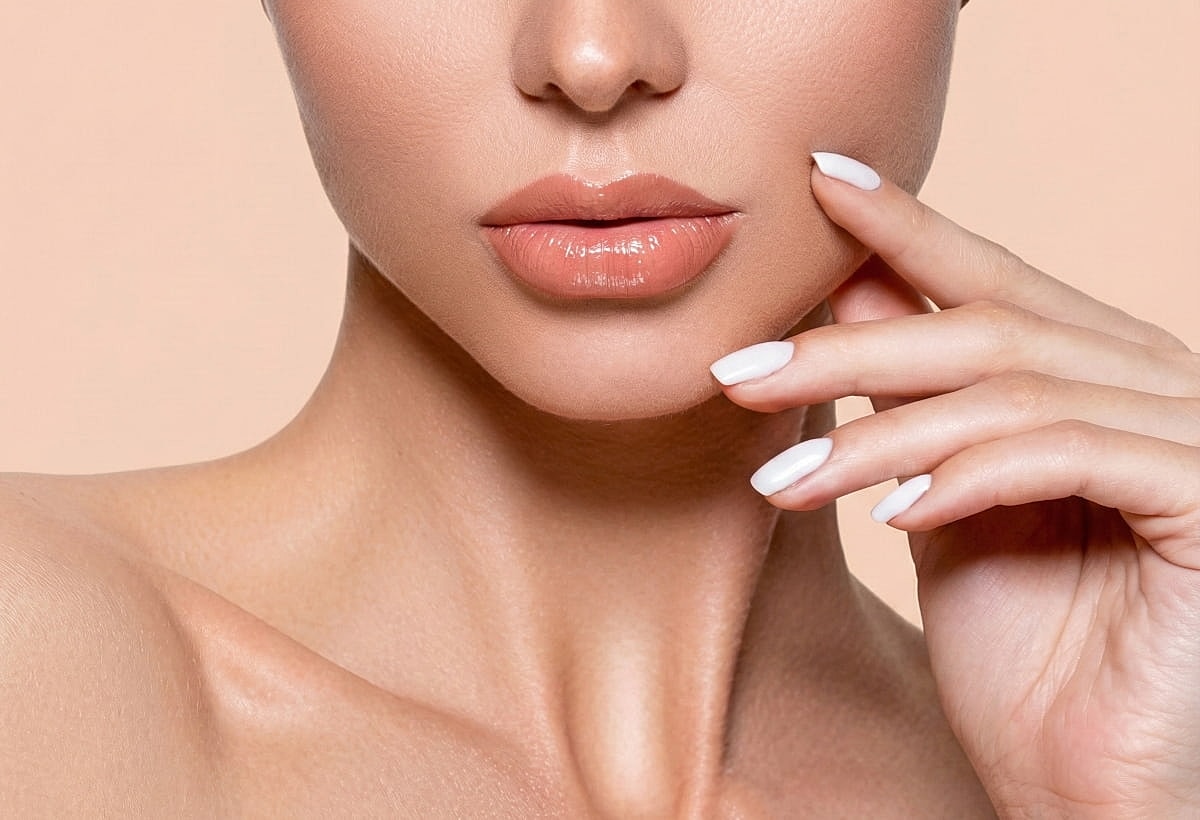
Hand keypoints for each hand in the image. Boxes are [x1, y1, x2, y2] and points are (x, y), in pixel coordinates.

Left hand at [711, 153, 1199, 815]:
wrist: (1088, 783)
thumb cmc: (1022, 650)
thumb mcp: (939, 501)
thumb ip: (909, 396)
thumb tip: (847, 288)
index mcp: (1097, 374)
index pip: (990, 277)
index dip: (905, 223)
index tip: (816, 180)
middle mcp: (1153, 384)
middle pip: (985, 327)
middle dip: (843, 346)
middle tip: (734, 375)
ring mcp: (1188, 437)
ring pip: (1011, 389)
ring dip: (879, 434)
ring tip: (786, 484)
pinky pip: (1068, 454)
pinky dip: (967, 476)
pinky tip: (894, 517)